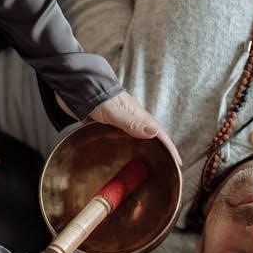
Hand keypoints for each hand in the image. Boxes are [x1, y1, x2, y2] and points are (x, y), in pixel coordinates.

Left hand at [55, 91, 181, 165]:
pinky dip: (132, 148)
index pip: (159, 133)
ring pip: (139, 138)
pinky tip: (129, 156)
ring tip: (153, 165)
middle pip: (152, 136)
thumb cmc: (94, 95)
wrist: (74, 85)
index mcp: (137, 114)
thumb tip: (154, 133)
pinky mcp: (112, 125)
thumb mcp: (113, 111)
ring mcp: (122, 122)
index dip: (169, 147)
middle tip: (169, 167)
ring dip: (148, 150)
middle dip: (163, 151)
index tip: (178, 163)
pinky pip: (126, 139)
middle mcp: (133, 118)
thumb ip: (131, 122)